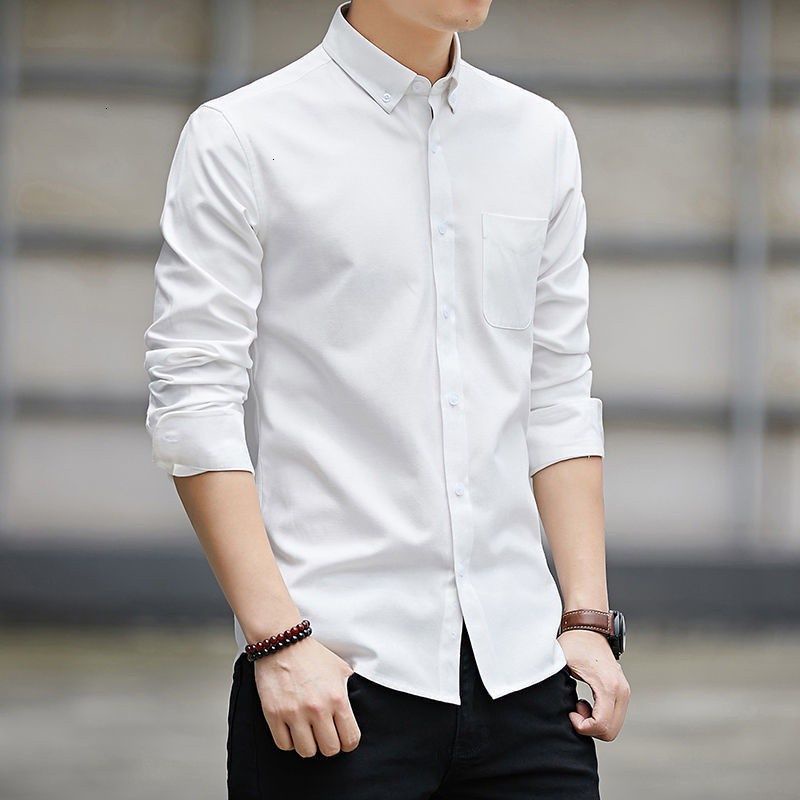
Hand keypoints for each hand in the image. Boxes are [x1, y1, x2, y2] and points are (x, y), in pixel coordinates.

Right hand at [254, 636, 360, 756]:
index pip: (350, 739)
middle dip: (328, 744)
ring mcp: (294, 713)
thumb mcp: (340, 669)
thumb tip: (352, 710)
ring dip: (308, 744)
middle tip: (324, 734)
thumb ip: (348, 691)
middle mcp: (317, 709)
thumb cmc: (311, 654)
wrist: (283, 643)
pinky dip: (289, 740)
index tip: (343, 738)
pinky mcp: (274, 714)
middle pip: (329, 750)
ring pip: (307, 751)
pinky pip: (284, 744)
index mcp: (337, 698)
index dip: (348, 742)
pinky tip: (292, 728)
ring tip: (307, 731)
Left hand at [557, 629, 629, 740]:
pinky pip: (614, 717)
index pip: (601, 725)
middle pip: (610, 732)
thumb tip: (545, 700)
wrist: (589, 627)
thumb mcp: (561, 663)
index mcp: (607, 686)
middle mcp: (621, 691)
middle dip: (590, 727)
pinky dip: (600, 717)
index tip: (570, 712)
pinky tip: (587, 702)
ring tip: (579, 704)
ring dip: (595, 722)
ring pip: (613, 726)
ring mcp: (624, 692)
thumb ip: (555, 682)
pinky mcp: (622, 692)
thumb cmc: (574, 643)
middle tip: (575, 709)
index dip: (583, 726)